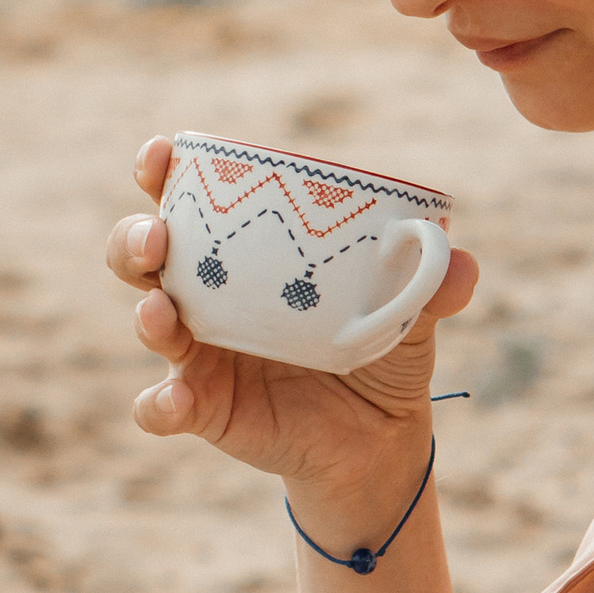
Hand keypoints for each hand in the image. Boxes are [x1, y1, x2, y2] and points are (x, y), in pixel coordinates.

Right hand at [106, 137, 476, 517]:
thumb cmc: (381, 352)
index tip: (163, 154)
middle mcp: (207, 296)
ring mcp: (200, 354)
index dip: (160, 171)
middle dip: (134, 236)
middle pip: (142, 253)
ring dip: (146, 312)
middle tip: (157, 236)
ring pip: (148, 321)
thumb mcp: (410, 315)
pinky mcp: (204, 409)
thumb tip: (460, 263)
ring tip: (162, 311)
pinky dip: (159, 405)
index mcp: (245, 254)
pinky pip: (160, 409)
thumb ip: (431, 286)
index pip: (187, 199)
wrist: (379, 439)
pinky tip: (177, 401)